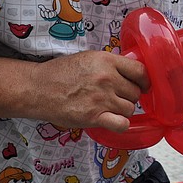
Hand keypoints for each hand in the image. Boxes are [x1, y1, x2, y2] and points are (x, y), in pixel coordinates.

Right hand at [27, 50, 148, 131]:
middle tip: (117, 96)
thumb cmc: (60, 73)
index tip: (142, 85)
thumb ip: (111, 64)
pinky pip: (122, 124)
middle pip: (136, 92)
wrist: (38, 89)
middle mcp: (106, 78)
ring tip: (109, 107)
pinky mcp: (94, 117)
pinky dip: (120, 124)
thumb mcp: (88, 58)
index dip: (144, 80)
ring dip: (123, 110)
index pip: (140, 71)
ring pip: (130, 108)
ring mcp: (101, 98)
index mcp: (106, 61)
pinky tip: (112, 120)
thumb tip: (131, 72)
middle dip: (129, 96)